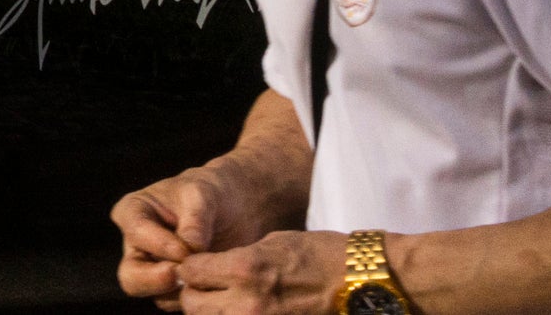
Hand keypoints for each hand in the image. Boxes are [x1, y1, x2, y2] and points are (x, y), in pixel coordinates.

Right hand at [109, 161, 273, 305]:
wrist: (238, 209)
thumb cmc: (214, 193)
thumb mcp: (204, 195)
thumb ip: (195, 219)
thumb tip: (190, 248)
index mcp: (134, 212)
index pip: (136, 232)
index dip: (160, 245)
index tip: (187, 250)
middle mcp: (138, 245)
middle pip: (130, 276)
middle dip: (155, 281)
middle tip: (182, 277)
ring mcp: (155, 270)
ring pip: (156, 295)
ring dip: (182, 291)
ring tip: (208, 275)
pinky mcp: (175, 288)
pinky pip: (179, 303)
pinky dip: (197, 298)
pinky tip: (215, 283)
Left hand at [169, 229, 349, 314]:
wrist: (360, 282)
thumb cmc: (319, 254)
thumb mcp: (271, 243)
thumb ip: (235, 259)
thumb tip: (209, 269)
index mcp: (244, 269)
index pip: (190, 272)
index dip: (190, 267)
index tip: (198, 265)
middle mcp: (246, 303)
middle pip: (193, 305)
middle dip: (194, 294)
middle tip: (207, 286)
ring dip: (212, 311)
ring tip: (225, 299)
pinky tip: (245, 309)